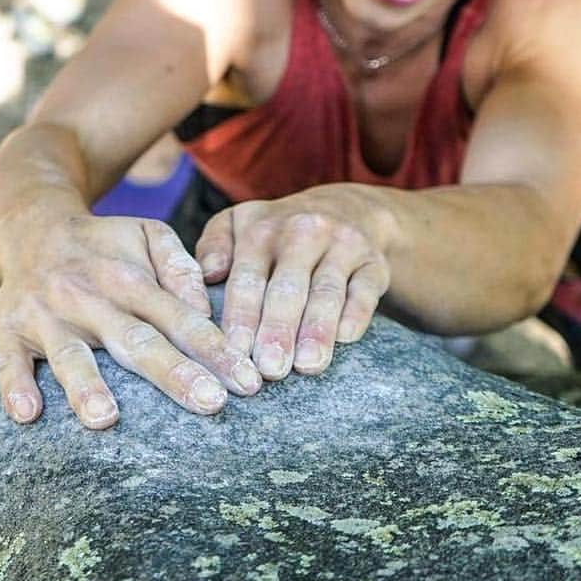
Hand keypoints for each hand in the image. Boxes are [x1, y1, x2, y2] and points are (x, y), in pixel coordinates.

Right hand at [0, 214, 262, 427]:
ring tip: (106, 418)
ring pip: (70, 354)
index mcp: (131, 278)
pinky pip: (7, 361)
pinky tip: (28, 414)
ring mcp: (47, 316)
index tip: (247, 381)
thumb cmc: (106, 245)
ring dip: (86, 386)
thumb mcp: (149, 235)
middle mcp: (91, 298)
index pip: (180, 317)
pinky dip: (14, 387)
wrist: (32, 227)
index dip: (215, 349)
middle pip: (136, 341)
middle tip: (211, 403)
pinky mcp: (8, 330)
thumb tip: (204, 307)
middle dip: (174, 373)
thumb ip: (181, 267)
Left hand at [195, 190, 389, 380]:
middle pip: (288, 288)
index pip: (248, 278)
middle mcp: (303, 232)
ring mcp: (342, 245)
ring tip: (307, 366)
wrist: (347, 209)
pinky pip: (365, 290)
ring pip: (327, 291)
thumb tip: (207, 274)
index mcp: (262, 229)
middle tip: (270, 371)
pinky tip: (345, 338)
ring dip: (316, 329)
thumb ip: (214, 246)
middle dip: (278, 330)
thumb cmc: (279, 231)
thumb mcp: (239, 223)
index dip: (241, 317)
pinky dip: (356, 314)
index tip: (234, 353)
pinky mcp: (374, 262)